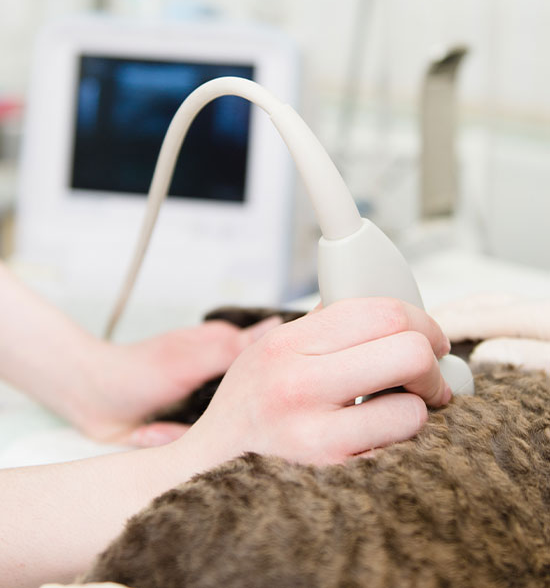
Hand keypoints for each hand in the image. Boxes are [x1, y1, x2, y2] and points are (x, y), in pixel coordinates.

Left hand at [74, 316, 281, 444]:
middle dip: (234, 421)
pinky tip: (151, 432)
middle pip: (255, 405)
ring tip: (163, 424)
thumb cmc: (137, 370)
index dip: (274, 383)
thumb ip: (235, 349)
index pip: (271, 366)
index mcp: (228, 352)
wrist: (90, 398)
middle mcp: (223, 380)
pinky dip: (174, 443)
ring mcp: (208, 408)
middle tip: (201, 418)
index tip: (271, 398)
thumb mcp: (190, 358)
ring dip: (198, 437)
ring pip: (229, 431)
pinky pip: (200, 447)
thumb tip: (279, 327)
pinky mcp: (193, 432)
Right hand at [178, 298, 451, 469]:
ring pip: (413, 411)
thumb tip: (384, 310)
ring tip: (397, 410)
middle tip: (427, 375)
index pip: (381, 312)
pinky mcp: (332, 478)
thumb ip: (324, 324)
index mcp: (287, 344)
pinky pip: (398, 453)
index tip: (428, 338)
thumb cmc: (248, 405)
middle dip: (432, 364)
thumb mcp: (271, 349)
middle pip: (408, 353)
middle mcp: (299, 386)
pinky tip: (379, 438)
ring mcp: (315, 439)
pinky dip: (400, 443)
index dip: (422, 321)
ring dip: (417, 411)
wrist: (210, 466)